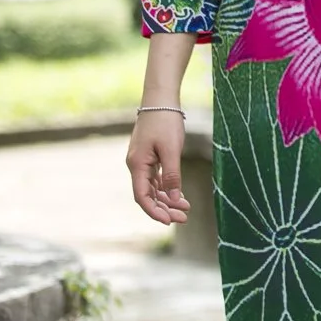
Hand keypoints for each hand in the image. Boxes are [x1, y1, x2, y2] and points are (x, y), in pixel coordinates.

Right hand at [126, 111, 190, 225]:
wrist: (161, 99)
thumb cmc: (165, 121)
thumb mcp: (171, 149)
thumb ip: (172, 174)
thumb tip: (173, 198)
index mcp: (137, 165)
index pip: (142, 197)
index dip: (154, 211)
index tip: (169, 221)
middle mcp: (136, 165)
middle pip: (148, 195)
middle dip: (164, 208)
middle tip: (183, 217)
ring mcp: (142, 161)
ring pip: (152, 188)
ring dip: (167, 199)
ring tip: (185, 209)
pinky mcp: (149, 156)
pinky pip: (156, 178)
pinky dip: (166, 187)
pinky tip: (179, 195)